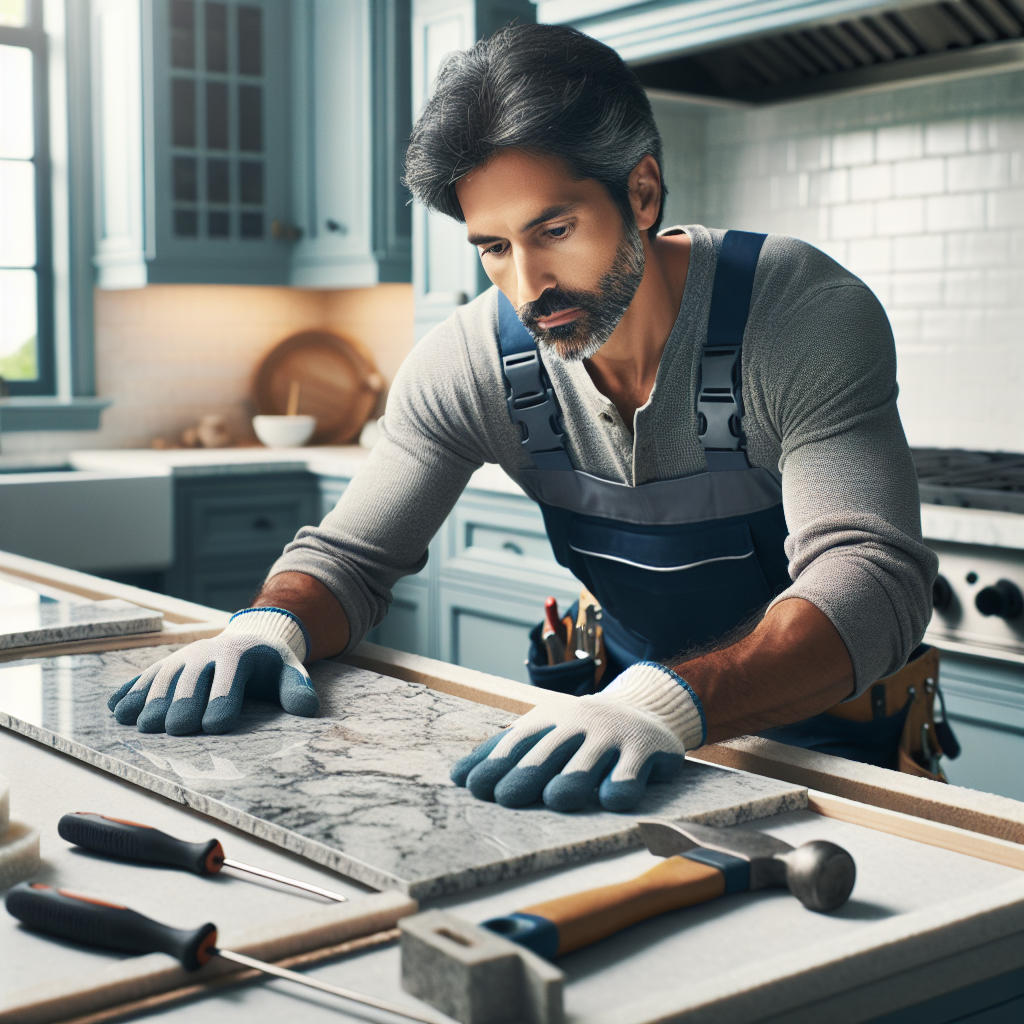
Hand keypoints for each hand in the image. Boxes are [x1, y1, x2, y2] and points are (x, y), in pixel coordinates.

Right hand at [107, 608, 318, 734]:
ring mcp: (182, 658)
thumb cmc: (270, 666)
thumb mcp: (289, 672)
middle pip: (190, 681)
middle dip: (182, 704)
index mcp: (237, 654)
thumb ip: (297, 689)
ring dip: (150, 701)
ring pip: (162, 679)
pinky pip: (145, 677)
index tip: (215, 726)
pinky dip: (130, 691)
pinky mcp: (166, 665)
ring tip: (142, 726)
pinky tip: (116, 709)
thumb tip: (307, 709)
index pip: (228, 680)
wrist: (249, 637)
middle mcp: (205, 653)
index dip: (222, 702)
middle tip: (173, 730)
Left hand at [451, 662, 705, 811]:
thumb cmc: (581, 729)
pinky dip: (620, 785)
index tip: (474, 787)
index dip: (495, 764)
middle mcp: (578, 724)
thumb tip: (457, 776)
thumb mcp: (544, 730)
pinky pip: (630, 771)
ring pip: (588, 760)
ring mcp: (612, 736)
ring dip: (572, 779)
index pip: (517, 742)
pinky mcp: (645, 750)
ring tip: (557, 799)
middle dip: (527, 774)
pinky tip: (610, 799)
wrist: (644, 708)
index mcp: (549, 720)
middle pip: (549, 751)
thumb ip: (505, 751)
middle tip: (507, 797)